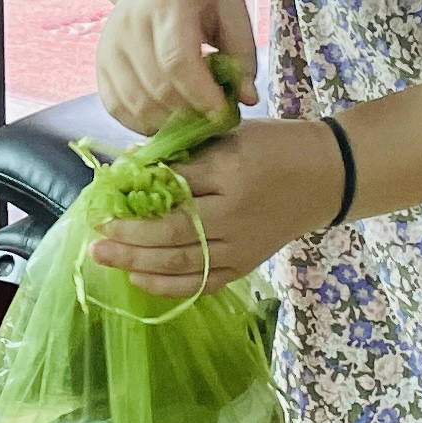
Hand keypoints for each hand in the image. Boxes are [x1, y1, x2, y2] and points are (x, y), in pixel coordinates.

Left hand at [91, 118, 345, 298]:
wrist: (327, 177)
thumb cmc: (275, 147)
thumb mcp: (231, 136)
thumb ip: (186, 153)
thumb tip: (131, 165)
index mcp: (230, 173)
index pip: (173, 185)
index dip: (135, 190)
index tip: (104, 191)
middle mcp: (234, 215)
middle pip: (171, 232)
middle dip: (128, 235)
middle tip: (94, 233)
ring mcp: (240, 246)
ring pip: (181, 262)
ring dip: (137, 261)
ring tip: (103, 256)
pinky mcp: (245, 265)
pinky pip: (201, 283)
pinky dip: (167, 286)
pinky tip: (137, 278)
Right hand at [93, 0, 255, 137]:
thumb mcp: (231, 3)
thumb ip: (242, 51)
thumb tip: (246, 99)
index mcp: (166, 1)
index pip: (177, 61)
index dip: (201, 95)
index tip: (224, 113)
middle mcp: (130, 23)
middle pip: (156, 88)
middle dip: (189, 115)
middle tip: (214, 120)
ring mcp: (110, 44)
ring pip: (136, 103)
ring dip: (168, 124)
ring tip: (193, 120)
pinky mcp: (101, 62)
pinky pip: (116, 106)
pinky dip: (141, 123)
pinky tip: (166, 120)